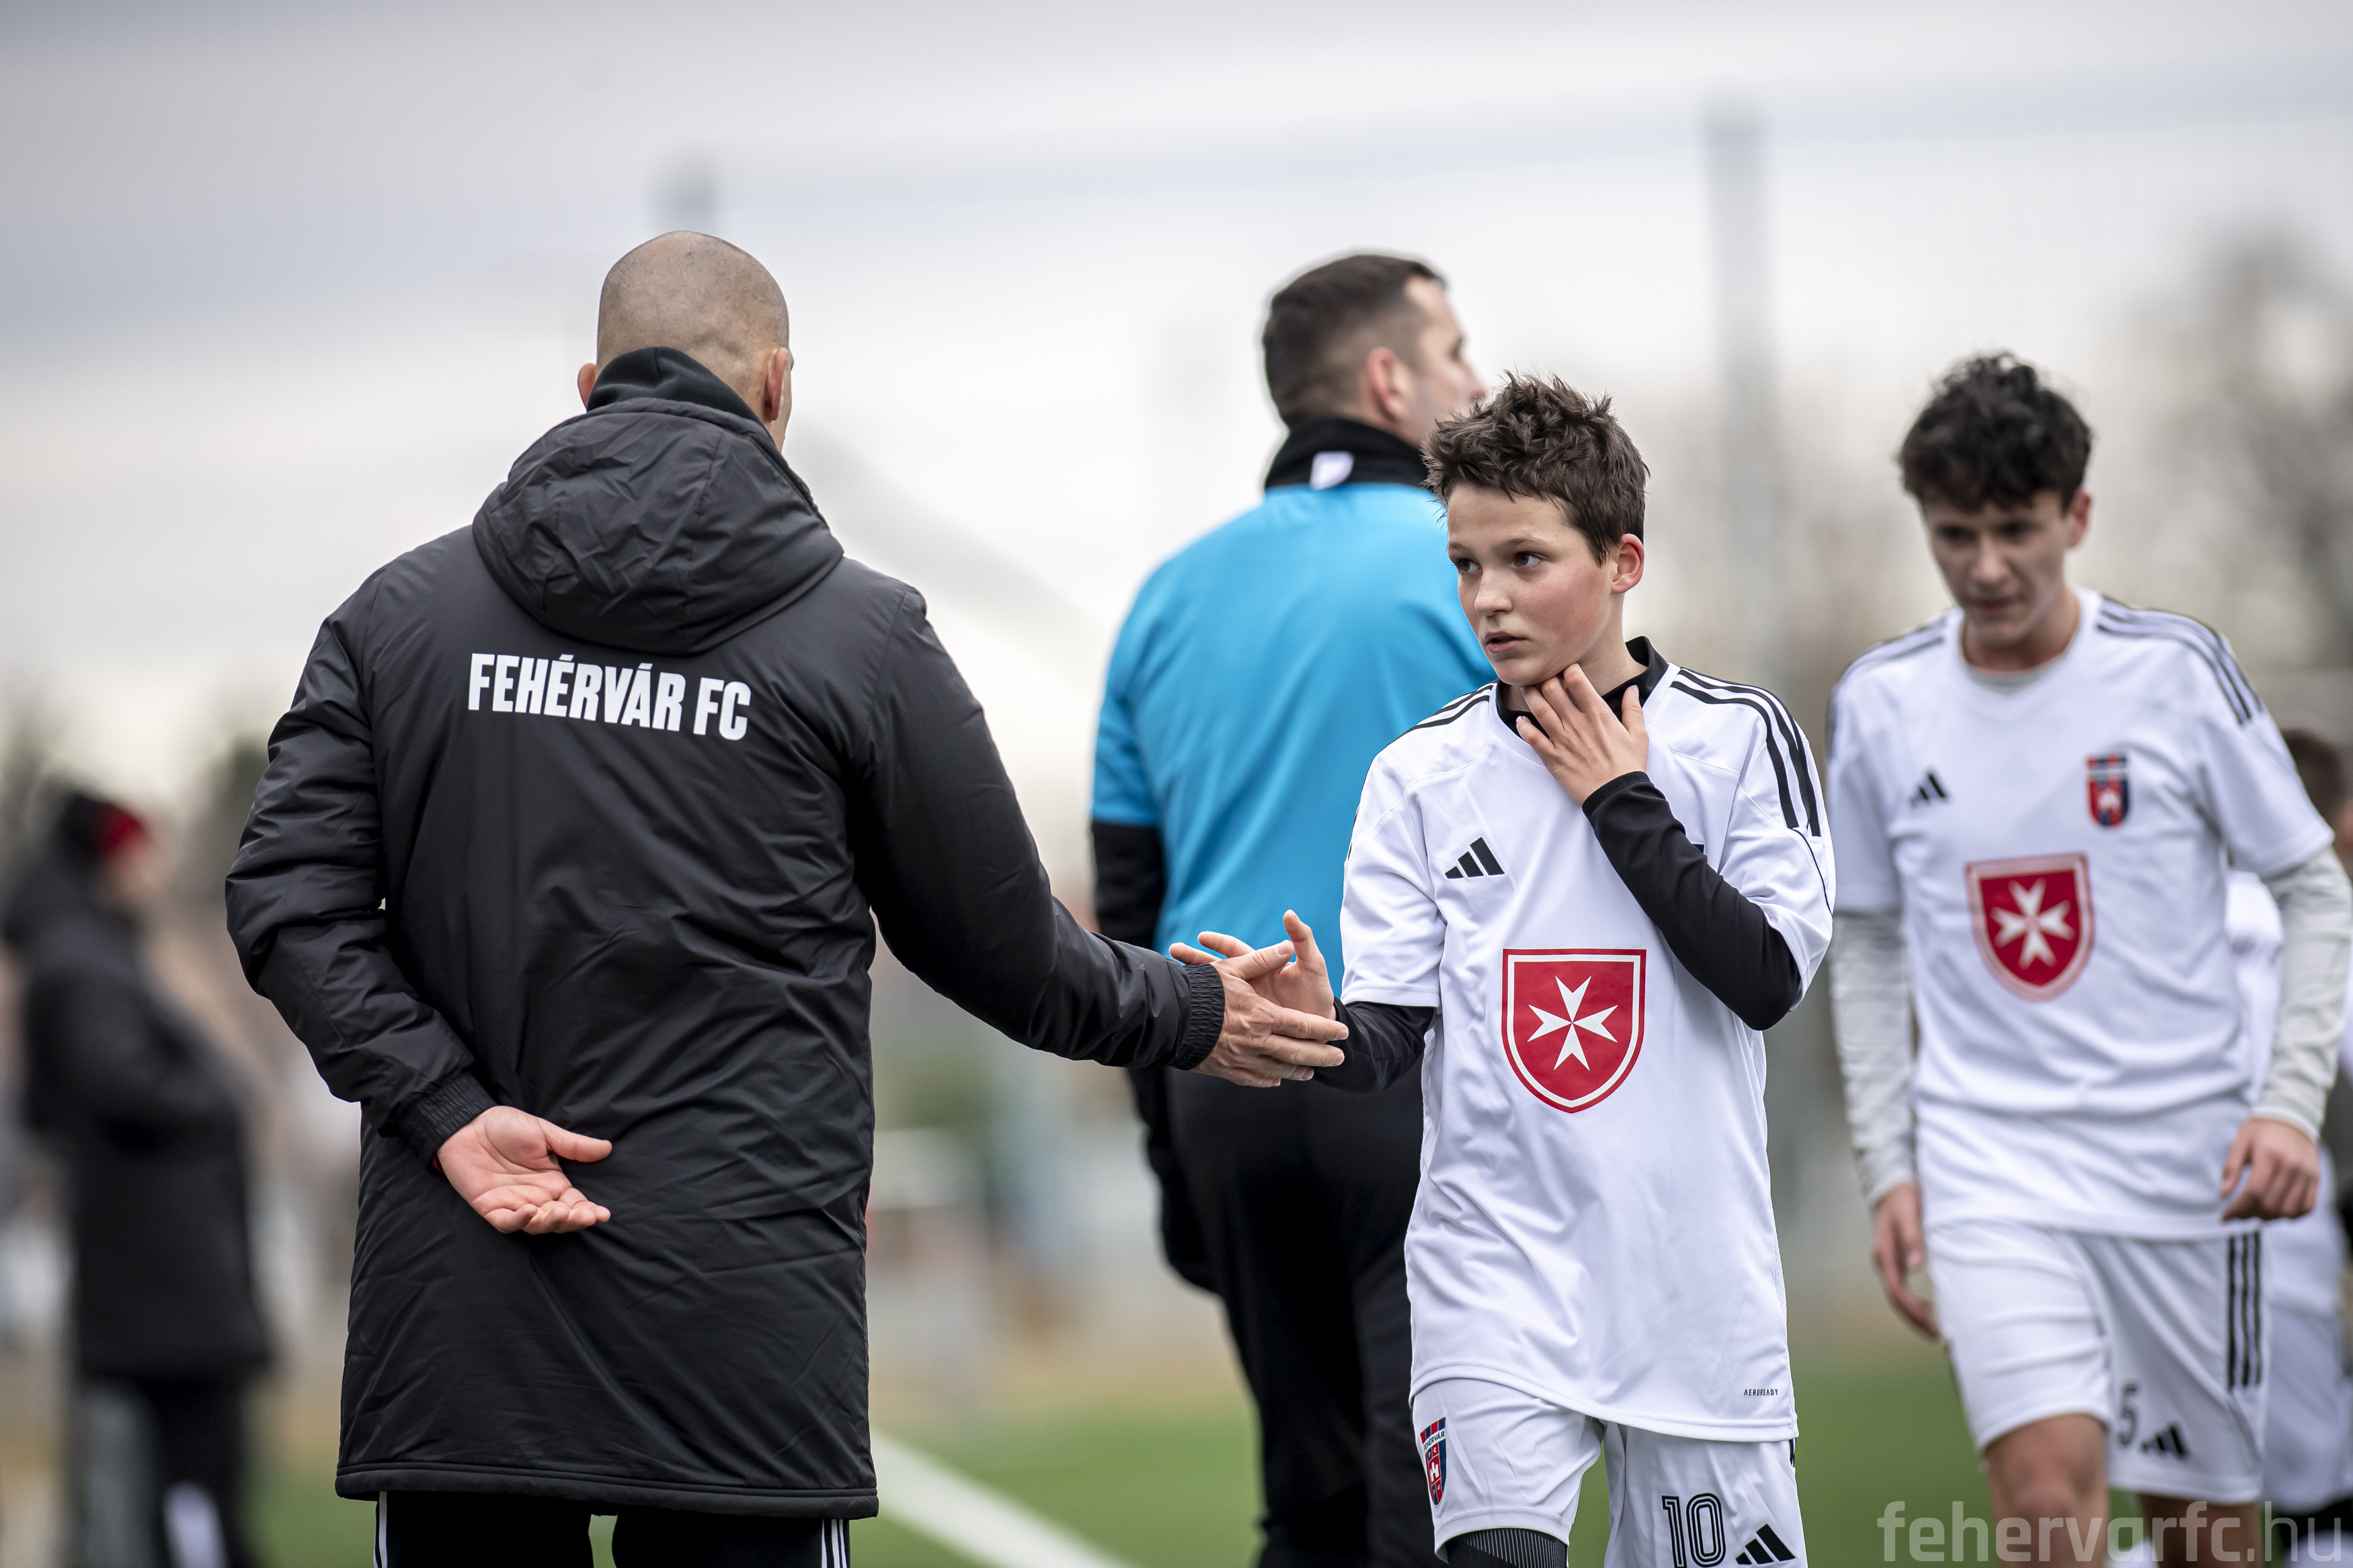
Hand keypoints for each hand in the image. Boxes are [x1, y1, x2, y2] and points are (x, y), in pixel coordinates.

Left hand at [437, 1105, 612, 1233]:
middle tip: (584, 1215)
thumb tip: (607, 1147)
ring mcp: (513, 1204)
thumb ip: (573, 1145)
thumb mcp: (544, 1133)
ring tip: (560, 1212)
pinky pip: (506, 1222)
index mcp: (552, 1182)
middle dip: (573, 1221)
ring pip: (536, 1226)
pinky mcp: (490, 1208)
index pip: (575, 1203)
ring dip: (550, 1222)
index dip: (589, 1212)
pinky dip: (519, 1221)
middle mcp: (536, 1197)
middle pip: (558, 1219)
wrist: (468, 1124)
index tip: (603, 1214)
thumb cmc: (506, 1126)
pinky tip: (531, 1211)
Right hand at [1173, 921, 1347, 1087]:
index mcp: (1262, 1016)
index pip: (1302, 1026)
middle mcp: (1256, 1040)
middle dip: (1320, 1057)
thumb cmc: (1203, 990)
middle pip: (1295, 1053)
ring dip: (1295, 1071)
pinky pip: (1252, 1078)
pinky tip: (1276, 1080)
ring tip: (1310, 1073)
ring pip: (1276, 1069)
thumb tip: (1287, 945)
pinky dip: (1266, 1080)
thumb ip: (1263, 959)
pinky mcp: (1225, 1069)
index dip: (1325, 1030)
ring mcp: (1241, 1058)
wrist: (1170, 1018)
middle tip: (1338, 1059)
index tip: (1342, 1033)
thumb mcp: (1233, 969)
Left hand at [1512, 665, 1648, 803]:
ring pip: (1539, 709)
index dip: (1568, 670)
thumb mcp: (1638, 735)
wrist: (1617, 796)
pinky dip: (1524, 726)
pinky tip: (1521, 720)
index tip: (1567, 669)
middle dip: (1545, 678)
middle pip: (1552, 690)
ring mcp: (1563, 740)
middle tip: (1543, 676)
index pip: (1576, 680)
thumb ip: (1633, 709)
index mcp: (1598, 714)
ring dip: (1531, 695)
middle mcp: (1577, 723)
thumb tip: (1632, 689)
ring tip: (1528, 688)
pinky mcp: (1553, 758)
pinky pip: (1532, 738)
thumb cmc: (1629, 766)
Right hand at [1871, 1182, 1936, 1337]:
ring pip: (1897, 1294)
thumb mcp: (1909, 1215)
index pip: (1896, 1290)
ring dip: (1912, 1312)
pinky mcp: (1895, 1260)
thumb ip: (1913, 1239)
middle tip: (1935, 1336)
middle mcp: (1884, 1262)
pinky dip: (1912, 1301)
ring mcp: (1888, 1262)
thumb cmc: (1902, 1199)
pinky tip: (1925, 1306)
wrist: (1891, 1186)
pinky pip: (1901, 1287)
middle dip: (1913, 1318)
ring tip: (1932, 1328)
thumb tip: (1916, 1267)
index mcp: (1884, 1254)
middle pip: (1895, 1298)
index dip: (1911, 1309)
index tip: (1929, 1323)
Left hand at [2220, 1116, 2319, 1220]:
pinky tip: (2276, 1211)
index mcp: (2269, 1155)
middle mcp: (2291, 1166)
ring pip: (2288, 1210)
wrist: (2291, 1115)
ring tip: (2255, 1212)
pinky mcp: (2315, 1178)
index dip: (2238, 1209)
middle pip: (2270, 1204)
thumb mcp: (2240, 1141)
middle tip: (2238, 1214)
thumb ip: (2231, 1167)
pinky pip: (2306, 1206)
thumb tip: (2223, 1194)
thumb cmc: (2262, 1128)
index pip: (2254, 1192)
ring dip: (2269, 1217)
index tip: (2225, 1216)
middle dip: (2250, 1214)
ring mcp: (2306, 1174)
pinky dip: (2291, 1215)